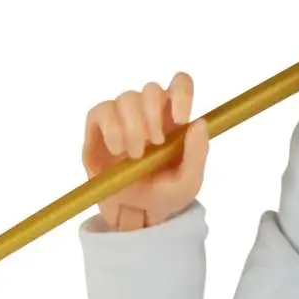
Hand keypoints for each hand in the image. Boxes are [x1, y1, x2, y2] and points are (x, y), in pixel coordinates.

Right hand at [82, 72, 208, 230]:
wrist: (135, 214)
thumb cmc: (165, 193)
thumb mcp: (189, 181)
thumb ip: (198, 153)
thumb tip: (200, 123)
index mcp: (175, 118)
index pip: (180, 84)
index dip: (181, 92)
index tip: (181, 119)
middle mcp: (149, 112)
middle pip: (151, 88)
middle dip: (153, 114)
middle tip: (156, 143)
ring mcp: (122, 117)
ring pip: (126, 98)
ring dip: (132, 126)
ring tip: (135, 155)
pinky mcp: (99, 127)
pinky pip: (101, 111)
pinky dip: (111, 129)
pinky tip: (117, 149)